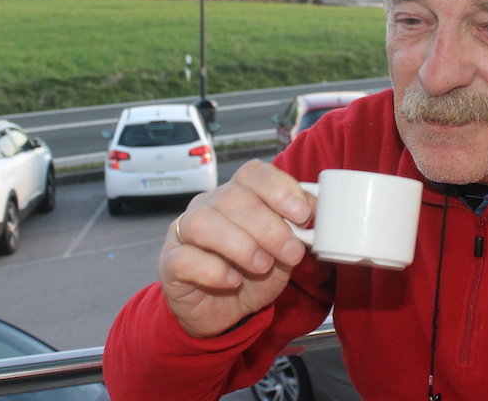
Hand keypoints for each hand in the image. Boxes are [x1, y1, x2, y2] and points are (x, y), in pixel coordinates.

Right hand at [158, 159, 313, 337]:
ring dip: (241, 244)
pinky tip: (232, 281)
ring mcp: (184, 233)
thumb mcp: (283, 252)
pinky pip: (184, 258)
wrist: (223, 313)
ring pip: (204, 222)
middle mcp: (207, 206)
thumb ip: (297, 230)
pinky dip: (213, 270)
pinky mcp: (171, 264)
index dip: (279, 188)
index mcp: (236, 195)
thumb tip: (316, 212)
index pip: (252, 173)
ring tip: (262, 265)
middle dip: (269, 226)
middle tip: (291, 252)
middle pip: (232, 198)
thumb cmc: (253, 274)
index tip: (303, 214)